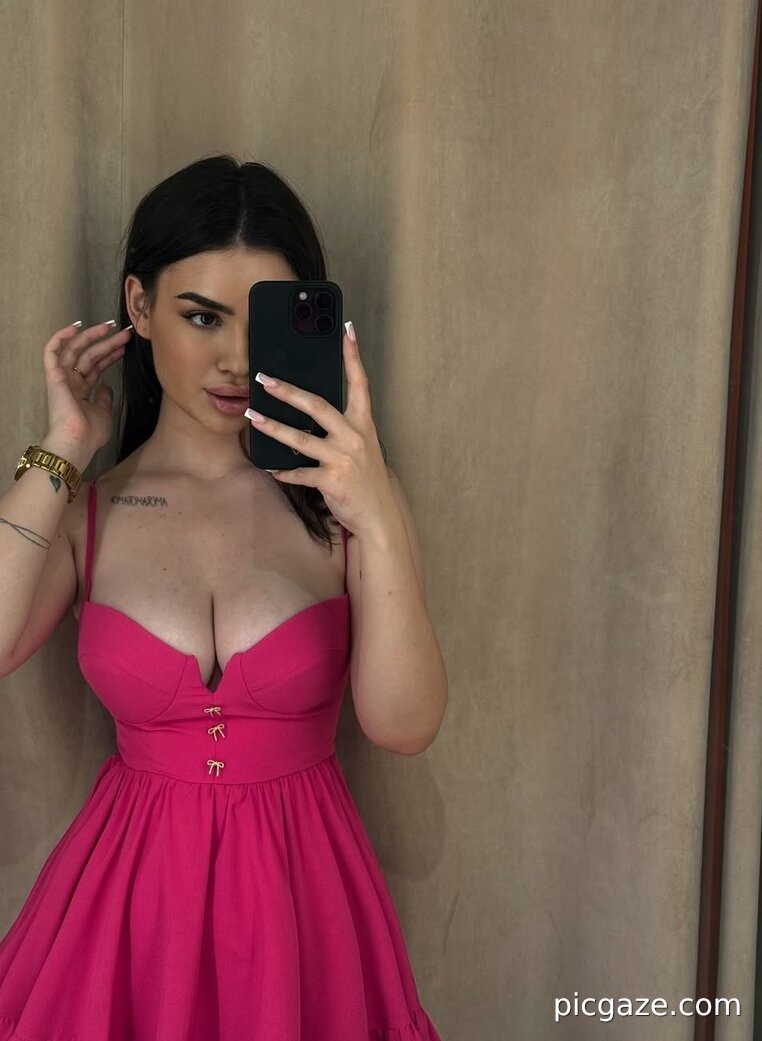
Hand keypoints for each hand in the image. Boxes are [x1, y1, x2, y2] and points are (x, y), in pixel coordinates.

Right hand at [43, 319, 132, 456]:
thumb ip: (104, 397)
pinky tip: (75, 327)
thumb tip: (106, 386)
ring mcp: (62, 378)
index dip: (109, 355)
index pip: (95, 367)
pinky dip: (60, 338)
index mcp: (81, 392)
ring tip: (110, 327)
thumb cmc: (90, 433)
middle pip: (89, 356)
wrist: (78, 442)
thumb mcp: (104, 412)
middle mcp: (71, 383)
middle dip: (107, 343)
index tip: (123, 346)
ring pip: (76, 350)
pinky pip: (52, 352)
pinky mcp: (54, 376)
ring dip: (92, 337)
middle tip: (124, 334)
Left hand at [246, 323, 392, 537]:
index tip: (345, 330)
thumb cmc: (366, 478)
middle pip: (318, 406)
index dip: (352, 356)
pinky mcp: (332, 481)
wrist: (379, 515)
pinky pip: (299, 473)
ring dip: (272, 427)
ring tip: (251, 416)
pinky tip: (268, 465)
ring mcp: (343, 459)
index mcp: (363, 424)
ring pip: (301, 439)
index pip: (359, 383)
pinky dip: (282, 470)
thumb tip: (309, 410)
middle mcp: (354, 437)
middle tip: (264, 379)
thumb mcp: (361, 447)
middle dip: (288, 391)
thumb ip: (342, 428)